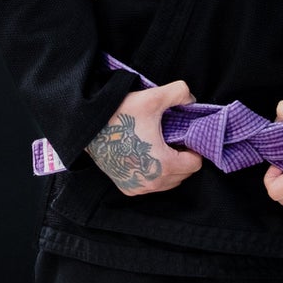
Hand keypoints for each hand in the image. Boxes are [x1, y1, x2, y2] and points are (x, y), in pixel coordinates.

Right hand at [84, 79, 201, 195]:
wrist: (88, 127)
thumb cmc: (120, 115)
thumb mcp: (152, 98)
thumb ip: (179, 93)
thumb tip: (191, 99)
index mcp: (163, 164)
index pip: (194, 164)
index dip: (192, 148)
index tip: (183, 137)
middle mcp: (152, 183)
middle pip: (183, 174)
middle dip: (182, 158)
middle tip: (172, 140)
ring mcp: (139, 188)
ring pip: (168, 182)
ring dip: (170, 167)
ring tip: (159, 147)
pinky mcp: (127, 189)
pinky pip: (152, 185)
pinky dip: (154, 174)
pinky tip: (146, 156)